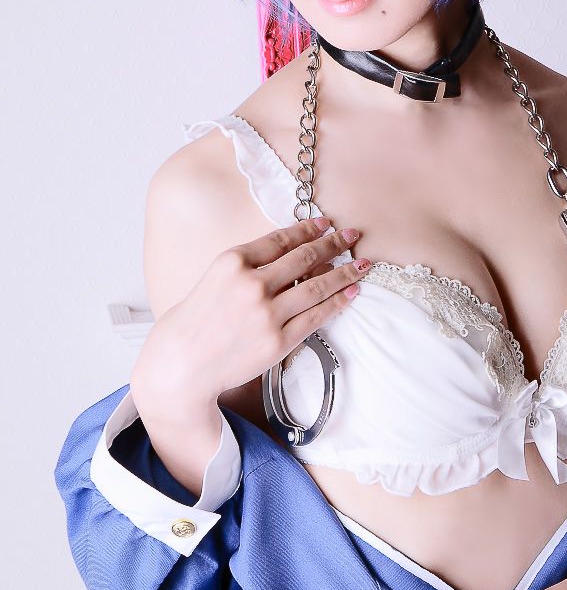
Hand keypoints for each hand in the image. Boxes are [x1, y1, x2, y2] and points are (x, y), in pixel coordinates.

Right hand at [132, 216, 366, 411]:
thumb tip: (291, 255)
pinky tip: (351, 292)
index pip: (280, 239)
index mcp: (232, 262)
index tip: (325, 224)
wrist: (181, 365)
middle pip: (304, 258)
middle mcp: (252, 284)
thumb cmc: (194, 322)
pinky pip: (316, 316)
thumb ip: (248, 267)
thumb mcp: (214, 279)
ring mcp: (266, 314)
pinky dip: (337, 302)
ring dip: (344, 272)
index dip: (308, 229)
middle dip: (332, 244)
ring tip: (362, 264)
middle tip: (352, 235)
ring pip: (316, 286)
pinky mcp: (278, 341)